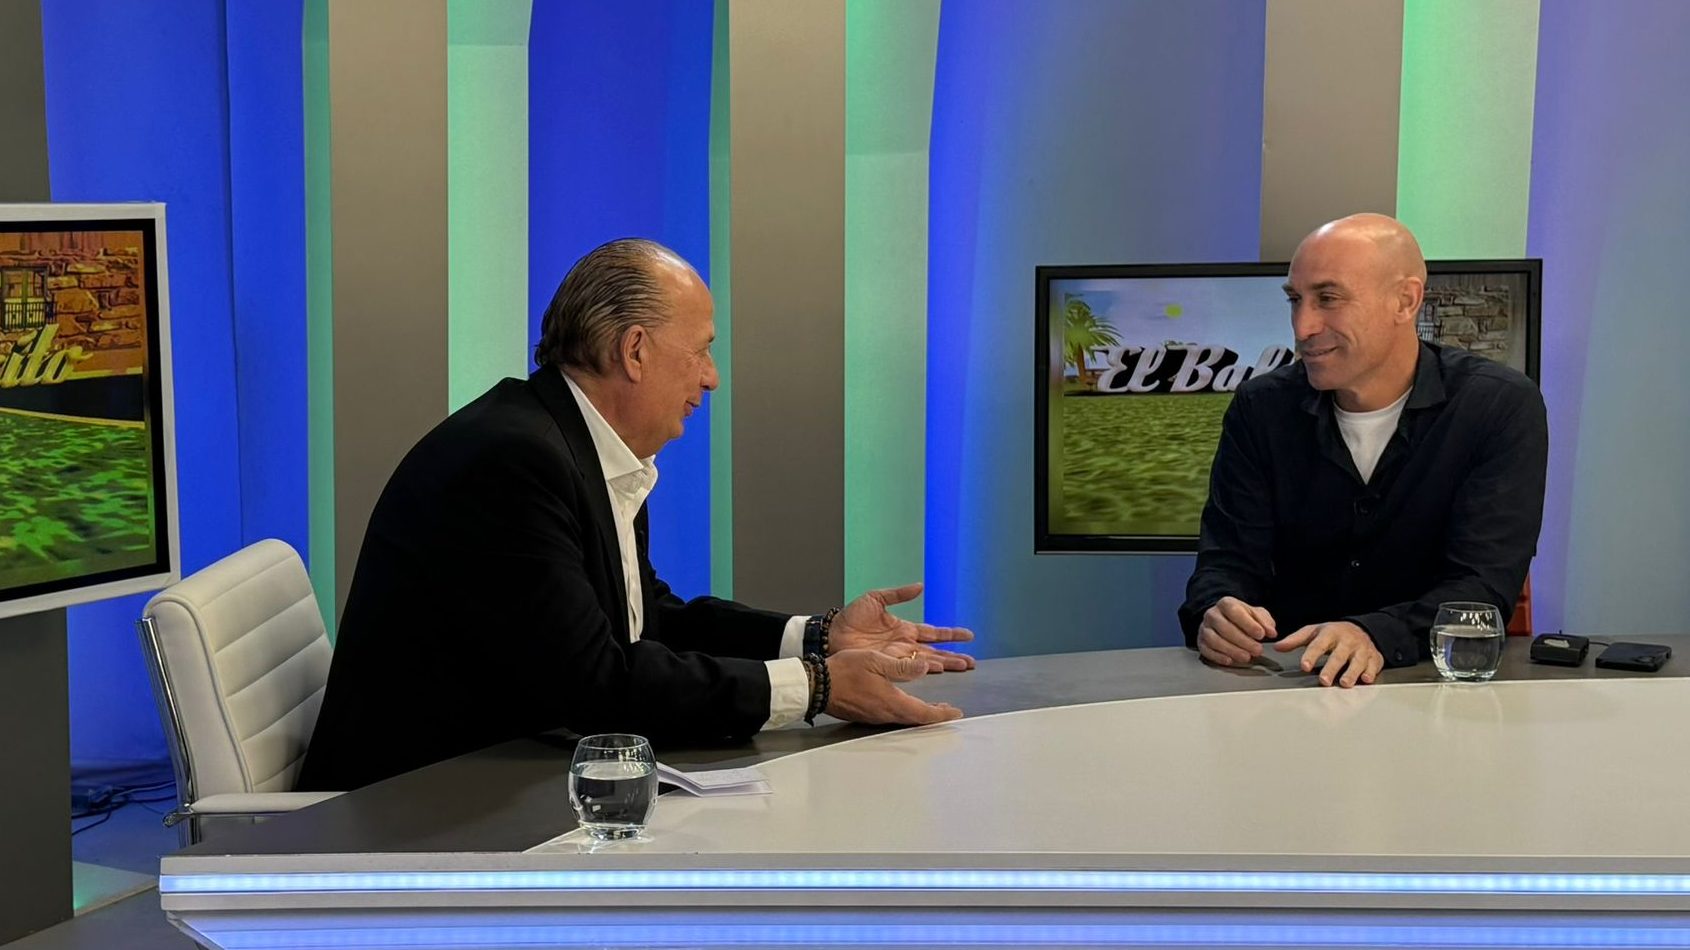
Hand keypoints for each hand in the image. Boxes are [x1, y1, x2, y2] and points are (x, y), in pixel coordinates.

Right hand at [824, 649, 963, 725]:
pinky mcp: (867, 714)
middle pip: (916, 719)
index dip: (942, 714)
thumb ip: (903, 666)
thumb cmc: (845, 671)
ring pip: (905, 718)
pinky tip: (904, 704)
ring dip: (920, 713)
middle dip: (934, 716)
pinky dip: (906, 711)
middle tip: (947, 711)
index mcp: (892, 701)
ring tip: (931, 707)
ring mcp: (875, 716)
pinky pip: (893, 716)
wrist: (816, 686)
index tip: (956, 713)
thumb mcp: (876, 661)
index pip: (924, 713)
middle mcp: (886, 713)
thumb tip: (925, 667)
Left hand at [831, 582, 974, 672]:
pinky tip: (936, 671)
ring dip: (945, 663)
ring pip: (927, 661)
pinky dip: (923, 668)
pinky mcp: (887, 664)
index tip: (968, 636)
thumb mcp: (875, 599)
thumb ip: (898, 594)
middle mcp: (904, 644)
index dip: (951, 634)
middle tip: (971, 661)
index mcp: (904, 628)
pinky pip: (909, 667)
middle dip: (954, 655)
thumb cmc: (850, 618)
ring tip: (962, 667)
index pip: (933, 632)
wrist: (831, 634)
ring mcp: (897, 656)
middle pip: (935, 651)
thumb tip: (920, 587)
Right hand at [1195, 596, 1277, 665]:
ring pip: (1214, 640)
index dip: (1248, 624)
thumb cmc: (1242, 618)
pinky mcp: (1200, 642)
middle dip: (1243, 641)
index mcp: (1226, 603)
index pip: (1235, 612)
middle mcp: (1212, 614)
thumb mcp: (1256, 614)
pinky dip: (1218, 656)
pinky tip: (1230, 660)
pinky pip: (1206, 650)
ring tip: (1246, 657)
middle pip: (1224, 627)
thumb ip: (1265, 622)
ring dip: (1231, 650)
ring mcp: (1204, 628)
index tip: (1261, 635)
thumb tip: (1271, 632)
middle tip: (1257, 650)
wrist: (1224, 620)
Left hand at [1273, 621, 1382, 687]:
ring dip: (1351, 672)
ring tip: (1345, 683)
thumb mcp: (1314, 633)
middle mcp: (1347, 641)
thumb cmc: (1333, 634)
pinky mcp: (1374, 658)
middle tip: (1324, 681)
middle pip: (1338, 655)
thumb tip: (1277, 647)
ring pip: (1357, 661)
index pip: (1318, 645)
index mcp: (1330, 633)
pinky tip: (1366, 679)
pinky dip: (1370, 672)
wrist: (1362, 630)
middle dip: (1331, 668)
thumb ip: (1296, 640)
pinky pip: (1373, 665)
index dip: (1311, 655)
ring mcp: (1362, 649)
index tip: (1304, 666)